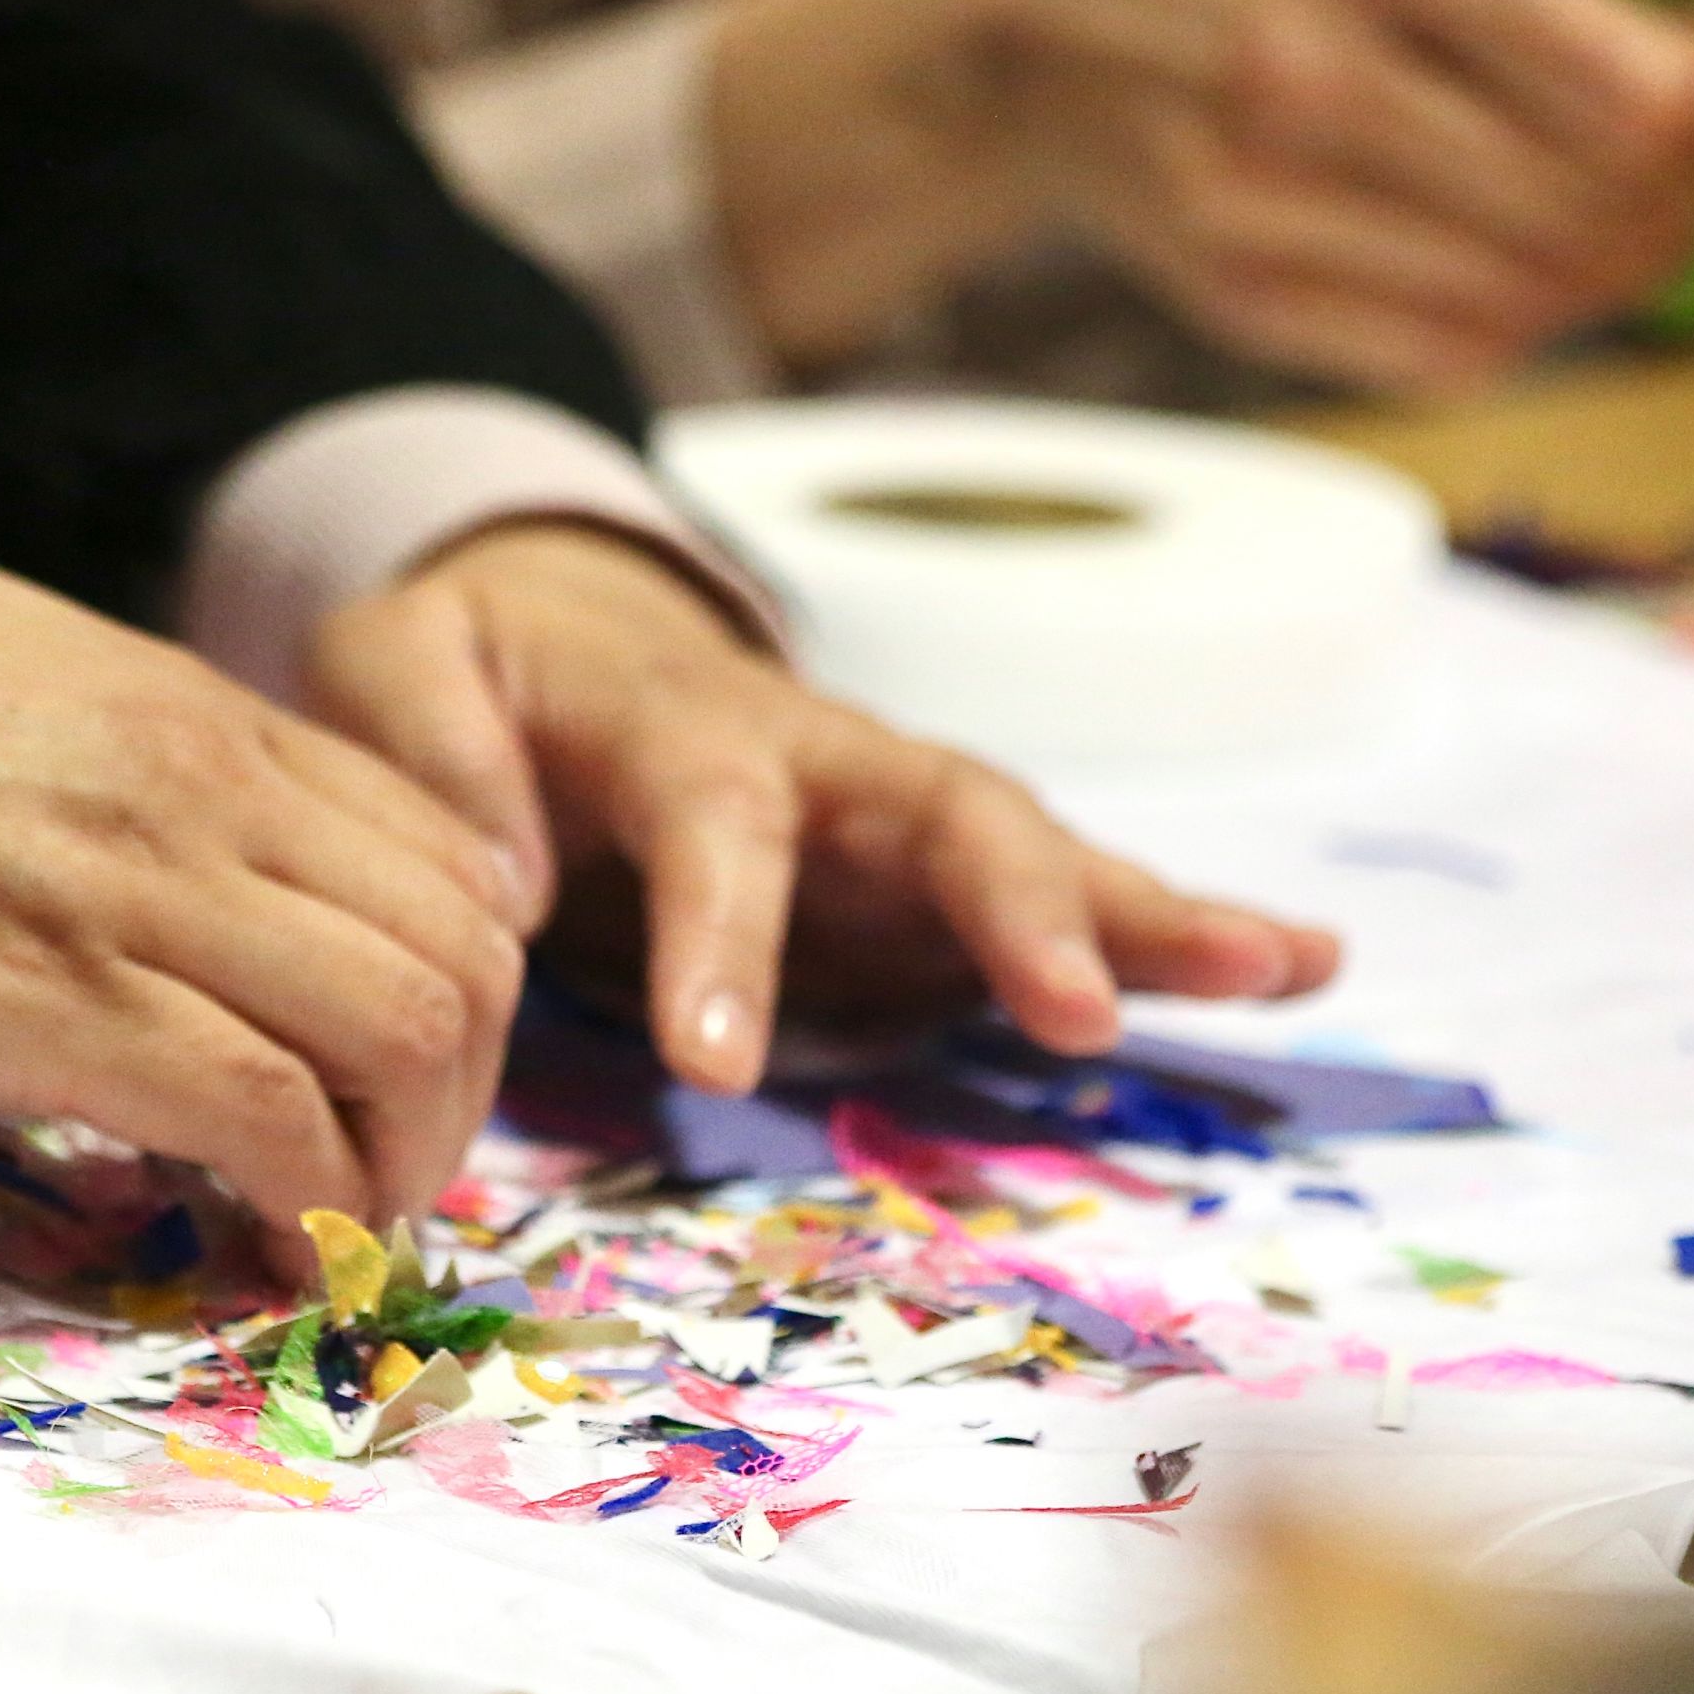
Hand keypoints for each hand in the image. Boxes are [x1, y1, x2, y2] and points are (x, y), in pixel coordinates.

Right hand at [0, 549, 529, 1233]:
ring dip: (398, 1168)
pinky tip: (252, 1240)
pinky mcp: (42, 998)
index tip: (399, 1091)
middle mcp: (203, 786)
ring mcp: (133, 886)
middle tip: (382, 1187)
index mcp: (198, 715)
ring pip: (405, 1034)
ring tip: (326, 1226)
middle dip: (459, 1105)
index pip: (449, 859)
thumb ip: (146, 760)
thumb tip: (207, 849)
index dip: (463, 1002)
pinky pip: (266, 1112)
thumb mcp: (17, 679)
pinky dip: (299, 1201)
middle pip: (467, 959)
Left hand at [302, 524, 1340, 1092]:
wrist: (565, 630)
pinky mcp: (940, 885)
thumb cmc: (479, 674)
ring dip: (1156, 910)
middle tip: (1078, 1019)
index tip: (713, 1063)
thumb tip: (485, 868)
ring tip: (1286, 965)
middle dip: (1020, 908)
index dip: (721, 935)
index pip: (716, 825)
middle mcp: (829, 759)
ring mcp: (902, 819)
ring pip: (1042, 847)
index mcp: (685, 726)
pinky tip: (1297, 968)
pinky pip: (1072, 903)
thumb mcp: (396, 667)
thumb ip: (422, 745)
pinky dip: (1180, 929)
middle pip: (947, 812)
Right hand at [705, 0, 1693, 392]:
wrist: (1014, 27)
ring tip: (1613, 224)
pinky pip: (1448, 356)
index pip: (1640, 90)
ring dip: (1612, 274)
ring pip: (1539, 294)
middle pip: (1602, 204)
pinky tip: (1508, 268)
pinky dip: (1517, 326)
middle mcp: (1322, 69)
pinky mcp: (1238, 291)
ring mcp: (1270, 195)